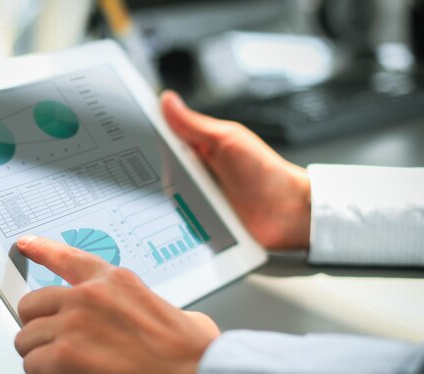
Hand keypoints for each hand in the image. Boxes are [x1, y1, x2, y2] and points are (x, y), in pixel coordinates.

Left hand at [14, 235, 219, 373]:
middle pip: (32, 304)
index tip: (26, 244)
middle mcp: (90, 295)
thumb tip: (181, 323)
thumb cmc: (196, 359)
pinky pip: (31, 368)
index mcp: (117, 282)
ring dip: (42, 360)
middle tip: (57, 348)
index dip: (41, 250)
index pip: (68, 258)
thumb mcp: (187, 318)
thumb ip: (164, 313)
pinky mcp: (64, 356)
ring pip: (26, 339)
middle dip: (40, 329)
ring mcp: (74, 322)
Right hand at [161, 91, 310, 248]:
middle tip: (184, 175)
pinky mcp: (198, 224)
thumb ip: (194, 124)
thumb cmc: (264, 174)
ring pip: (169, 199)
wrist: (286, 214)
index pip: (162, 140)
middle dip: (165, 173)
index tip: (137, 136)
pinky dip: (183, 221)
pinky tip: (196, 218)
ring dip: (178, 200)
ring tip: (199, 199)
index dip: (148, 137)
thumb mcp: (227, 140)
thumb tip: (167, 100)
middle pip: (161, 172)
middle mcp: (193, 173)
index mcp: (197, 148)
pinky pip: (180, 222)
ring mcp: (195, 199)